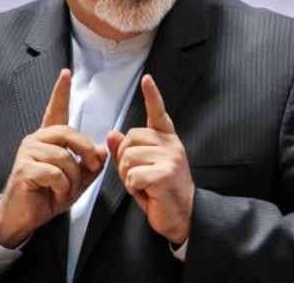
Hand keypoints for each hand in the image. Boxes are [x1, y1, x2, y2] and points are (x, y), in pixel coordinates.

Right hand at [0, 69, 107, 247]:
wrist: (23, 217)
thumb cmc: (47, 195)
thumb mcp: (76, 182)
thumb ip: (90, 166)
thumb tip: (103, 150)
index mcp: (48, 139)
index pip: (55, 110)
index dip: (61, 92)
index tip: (66, 73)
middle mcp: (36, 140)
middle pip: (69, 133)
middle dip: (86, 151)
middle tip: (91, 167)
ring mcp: (28, 153)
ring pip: (64, 157)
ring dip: (72, 179)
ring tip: (64, 190)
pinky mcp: (24, 169)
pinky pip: (55, 173)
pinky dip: (62, 187)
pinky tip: (55, 194)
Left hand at [106, 75, 194, 244]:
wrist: (182, 215)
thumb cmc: (160, 191)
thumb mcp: (141, 168)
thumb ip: (126, 150)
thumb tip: (111, 133)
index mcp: (167, 139)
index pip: (158, 113)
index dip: (152, 95)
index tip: (147, 79)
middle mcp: (170, 144)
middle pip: (129, 139)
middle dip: (125, 160)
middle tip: (139, 175)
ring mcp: (169, 158)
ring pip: (127, 157)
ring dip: (128, 176)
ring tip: (144, 184)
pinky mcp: (164, 174)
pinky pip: (132, 175)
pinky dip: (133, 187)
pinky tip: (147, 192)